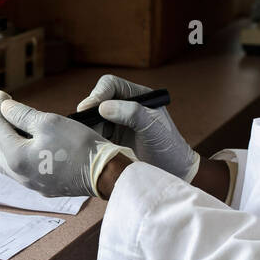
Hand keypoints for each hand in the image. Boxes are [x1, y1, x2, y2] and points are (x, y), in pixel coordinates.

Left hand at [0, 90, 133, 197]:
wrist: (105, 173)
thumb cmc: (78, 145)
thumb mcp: (48, 122)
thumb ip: (21, 114)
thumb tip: (4, 107)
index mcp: (16, 158)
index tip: (3, 95)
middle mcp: (20, 176)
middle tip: (1, 115)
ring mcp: (33, 185)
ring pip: (9, 165)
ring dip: (8, 145)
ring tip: (17, 128)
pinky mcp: (46, 188)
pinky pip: (25, 172)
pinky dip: (22, 156)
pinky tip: (33, 145)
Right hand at [76, 74, 199, 181]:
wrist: (173, 174)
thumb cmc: (169, 149)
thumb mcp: (153, 129)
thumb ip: (132, 114)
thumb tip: (103, 107)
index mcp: (138, 96)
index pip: (111, 85)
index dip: (98, 94)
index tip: (87, 108)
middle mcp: (125, 106)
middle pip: (98, 100)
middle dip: (90, 113)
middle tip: (86, 128)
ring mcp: (116, 123)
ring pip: (92, 119)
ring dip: (89, 128)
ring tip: (95, 141)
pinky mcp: (110, 139)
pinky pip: (93, 134)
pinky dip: (91, 140)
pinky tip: (94, 148)